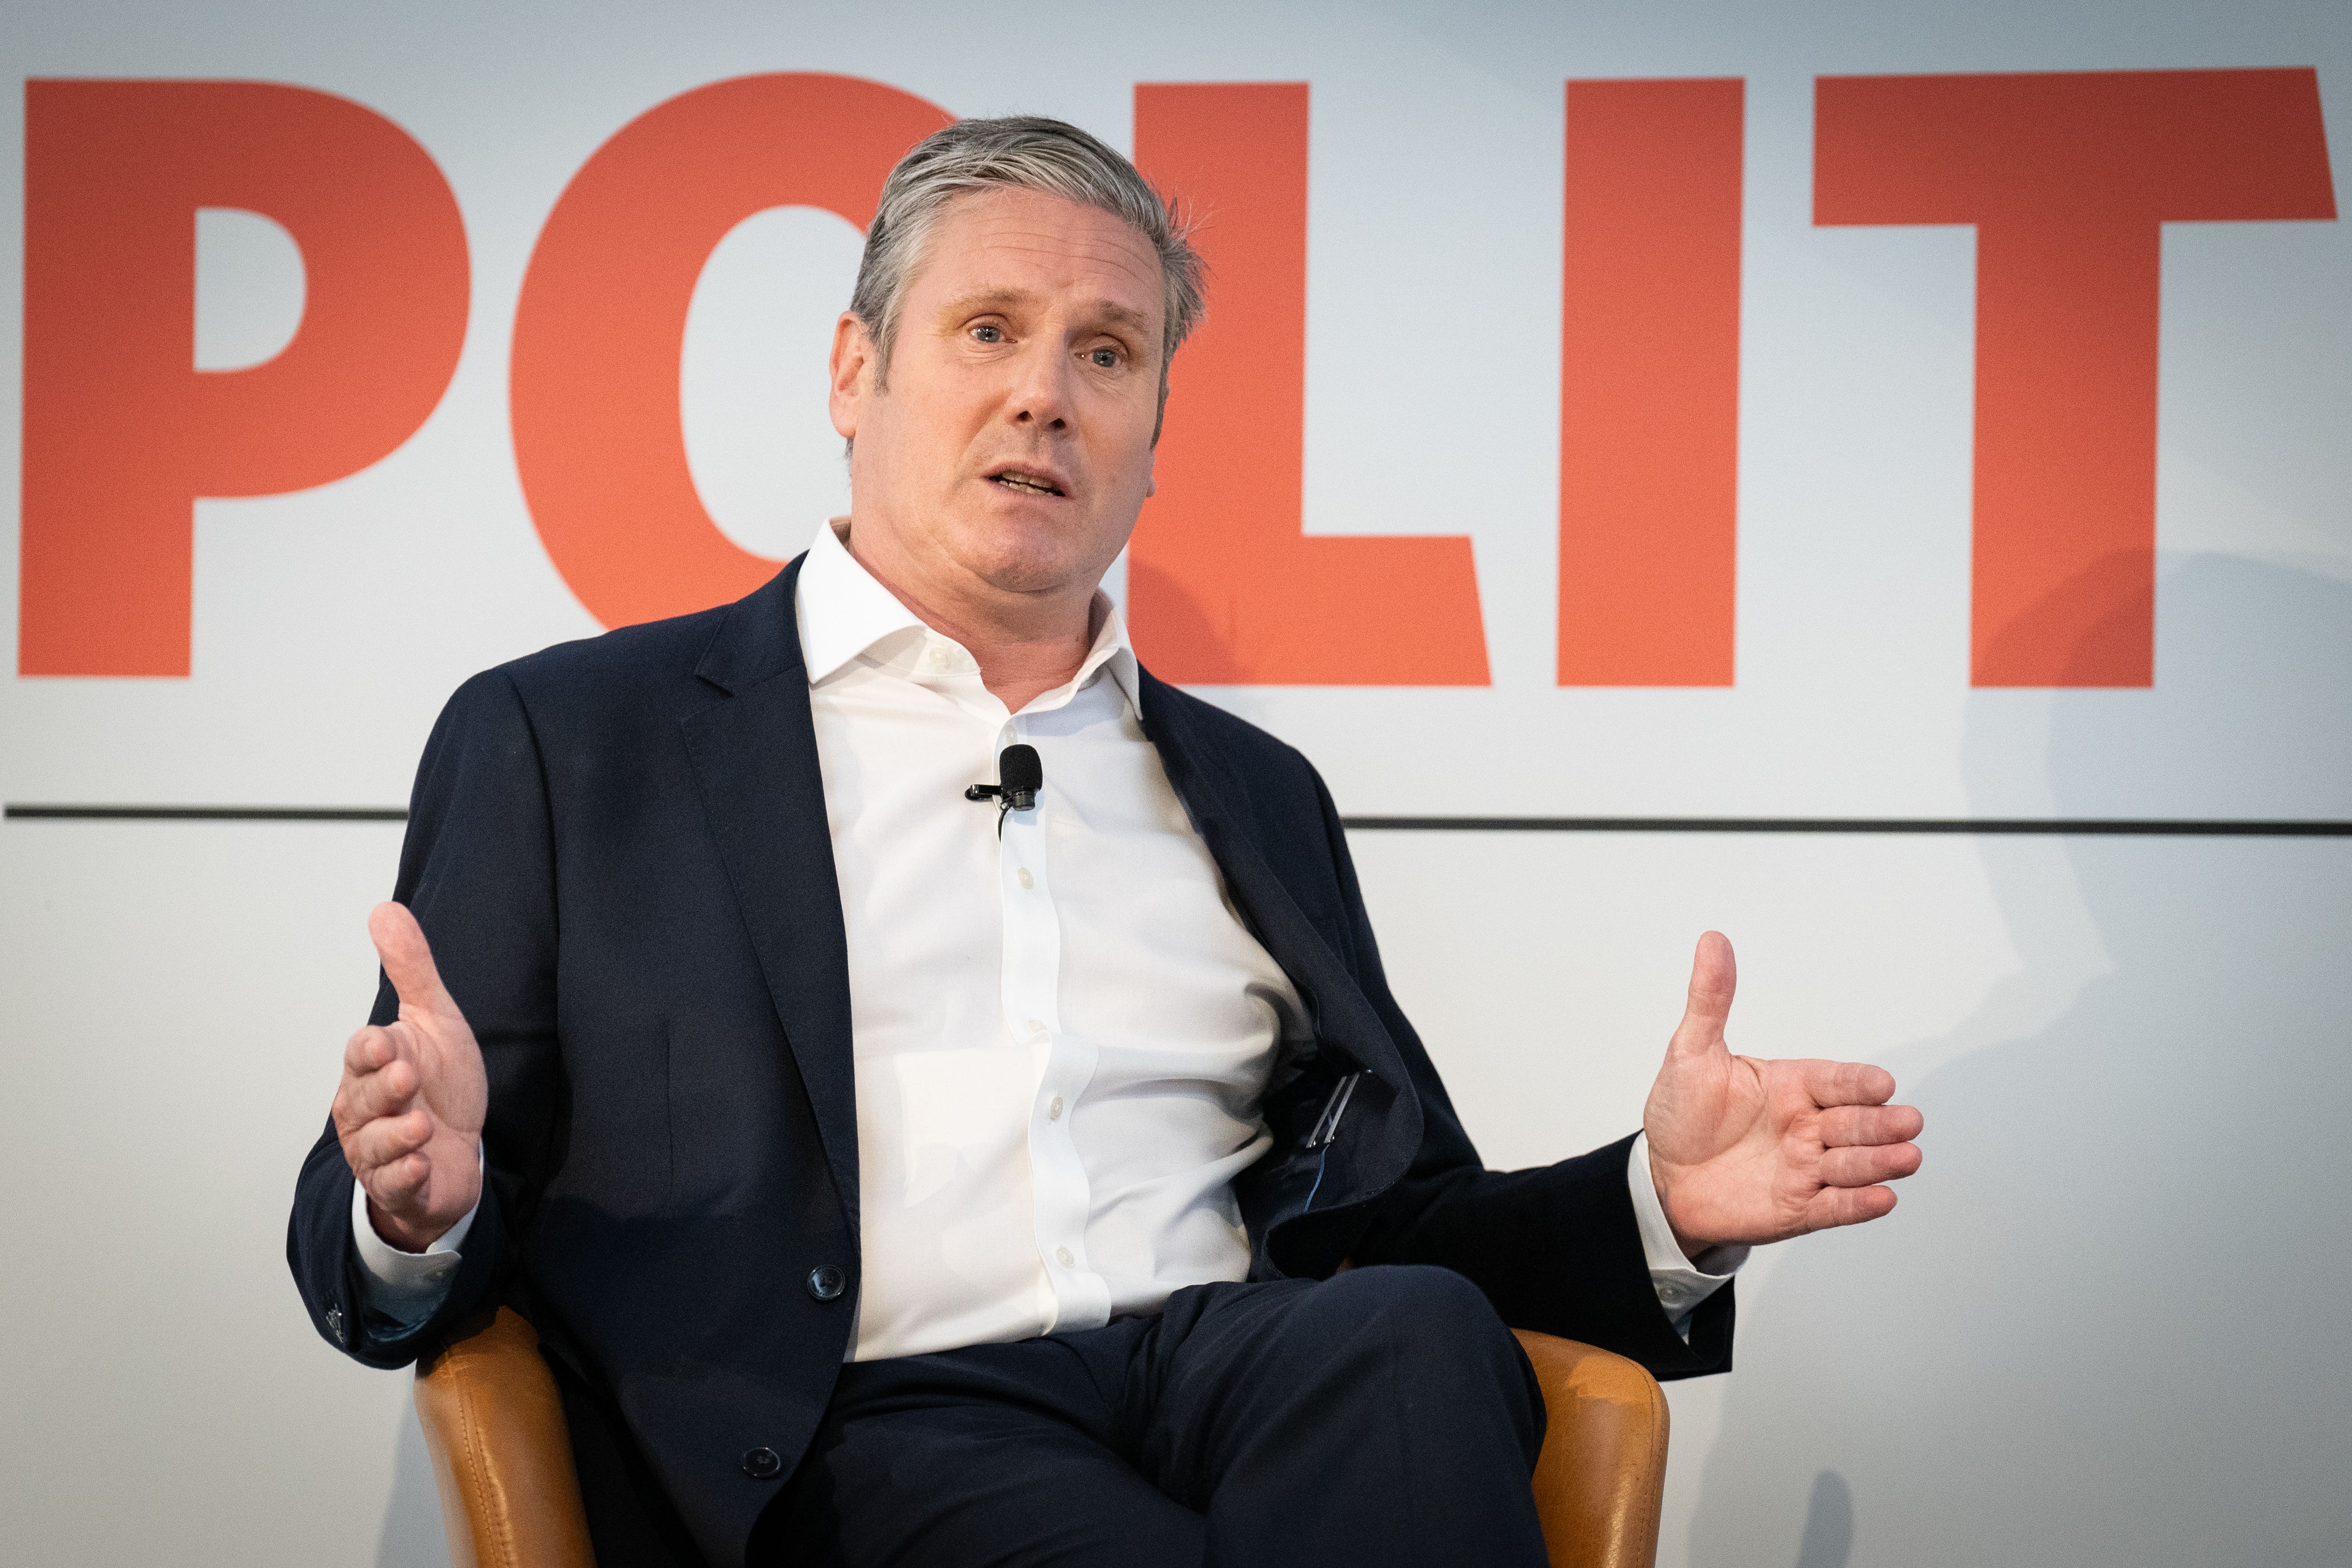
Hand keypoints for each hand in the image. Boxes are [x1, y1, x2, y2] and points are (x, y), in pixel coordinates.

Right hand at [330, 903, 486, 1252]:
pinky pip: (394, 1185)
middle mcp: (366, 1110)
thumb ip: (411, 969)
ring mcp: (380, 1152)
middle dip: (382, 1090)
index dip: (370, 1050)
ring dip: (396, 1136)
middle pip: (363, 1099)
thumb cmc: (440, 1083)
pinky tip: (420, 1166)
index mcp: (371, 1068)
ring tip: (421, 1126)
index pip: (362, 1054)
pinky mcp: (401, 1187)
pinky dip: (405, 1176)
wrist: (459, 1150)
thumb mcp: (434, 1020)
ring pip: (375, 1145)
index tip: (385, 1042)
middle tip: (405, 1079)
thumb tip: (384, 909)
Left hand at [1642, 932, 1922, 1252]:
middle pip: (1854, 1122)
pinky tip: (1883, 1198)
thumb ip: (1711, 1000)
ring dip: (1881, 1161)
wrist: (1663, 1175)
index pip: (1834, 1080)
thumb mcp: (1691, 1052)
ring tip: (1908, 1157)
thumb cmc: (1683, 1112)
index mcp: (1791, 1086)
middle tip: (1908, 1122)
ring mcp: (1807, 1167)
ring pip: (1852, 1164)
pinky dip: (1860, 1204)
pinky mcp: (1799, 1207)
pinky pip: (1835, 1207)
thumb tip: (1713, 940)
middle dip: (1882, 1123)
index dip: (1857, 1083)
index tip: (1881, 1083)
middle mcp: (1807, 1125)